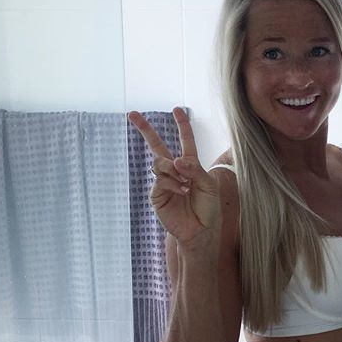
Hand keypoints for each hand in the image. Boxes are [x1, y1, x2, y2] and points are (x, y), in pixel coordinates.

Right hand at [128, 107, 220, 244]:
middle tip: (132, 114)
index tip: (177, 110)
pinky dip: (172, 183)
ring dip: (172, 169)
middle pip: (157, 146)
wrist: (200, 230)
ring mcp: (164, 182)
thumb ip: (194, 169)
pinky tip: (182, 191)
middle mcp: (175, 171)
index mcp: (190, 166)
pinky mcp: (157, 195)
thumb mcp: (208, 185)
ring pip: (159, 162)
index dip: (182, 126)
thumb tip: (175, 159)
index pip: (185, 142)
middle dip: (145, 129)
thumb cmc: (208, 208)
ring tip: (185, 183)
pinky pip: (160, 180)